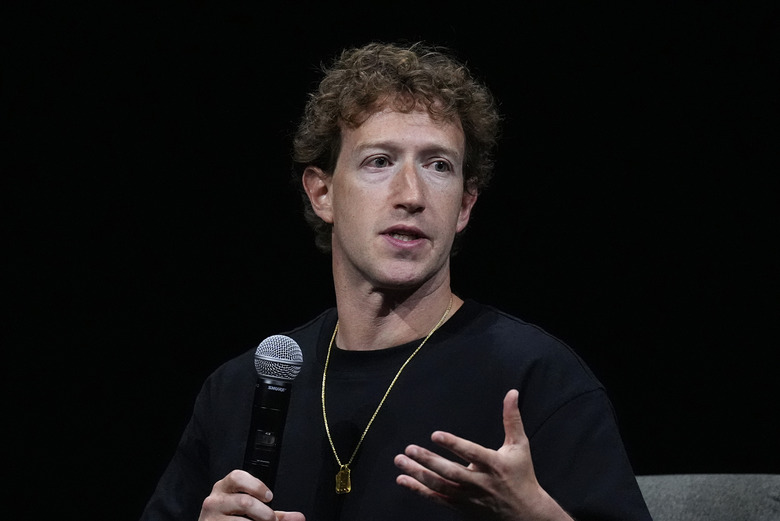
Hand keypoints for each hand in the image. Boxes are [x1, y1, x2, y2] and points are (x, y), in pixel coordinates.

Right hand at [198, 469, 304, 520]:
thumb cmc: (231, 519)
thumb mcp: (250, 511)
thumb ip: (274, 512)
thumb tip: (299, 517)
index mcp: (224, 487)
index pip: (237, 477)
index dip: (256, 486)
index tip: (269, 497)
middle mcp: (214, 500)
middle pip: (244, 501)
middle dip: (264, 513)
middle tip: (271, 519)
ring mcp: (210, 517)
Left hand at [394, 390, 571, 520]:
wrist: (524, 513)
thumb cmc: (521, 474)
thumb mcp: (520, 445)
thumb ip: (512, 419)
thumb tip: (512, 392)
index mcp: (494, 465)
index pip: (472, 453)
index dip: (454, 444)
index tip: (435, 435)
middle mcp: (480, 482)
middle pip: (451, 472)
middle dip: (429, 461)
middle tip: (409, 449)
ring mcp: (469, 497)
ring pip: (440, 486)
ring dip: (418, 474)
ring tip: (400, 461)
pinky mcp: (461, 506)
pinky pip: (437, 499)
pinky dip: (419, 490)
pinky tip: (403, 479)